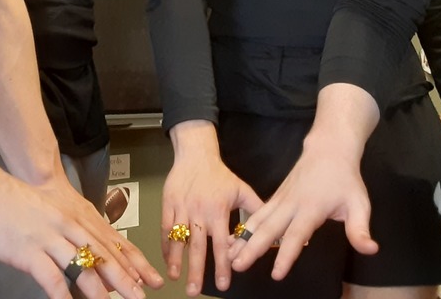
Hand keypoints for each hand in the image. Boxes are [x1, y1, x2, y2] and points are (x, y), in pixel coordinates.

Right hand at [40, 173, 164, 293]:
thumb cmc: (18, 201)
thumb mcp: (53, 212)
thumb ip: (70, 230)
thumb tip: (84, 251)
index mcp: (77, 218)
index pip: (112, 242)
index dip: (132, 262)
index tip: (149, 278)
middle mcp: (68, 227)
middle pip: (103, 256)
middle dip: (125, 279)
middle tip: (141, 297)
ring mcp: (50, 238)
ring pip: (83, 267)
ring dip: (100, 290)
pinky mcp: (30, 251)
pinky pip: (52, 277)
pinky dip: (63, 295)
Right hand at [163, 123, 262, 295]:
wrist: (196, 155)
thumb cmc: (220, 175)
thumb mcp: (241, 191)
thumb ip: (256, 210)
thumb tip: (275, 227)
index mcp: (218, 211)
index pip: (221, 244)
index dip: (223, 265)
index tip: (224, 284)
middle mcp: (199, 212)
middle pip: (197, 247)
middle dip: (196, 270)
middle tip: (194, 291)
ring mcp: (182, 209)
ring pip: (178, 239)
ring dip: (176, 260)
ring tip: (175, 278)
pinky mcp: (168, 204)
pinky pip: (165, 228)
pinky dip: (165, 245)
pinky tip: (167, 260)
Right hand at [226, 139, 376, 280]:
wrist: (328, 149)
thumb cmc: (345, 180)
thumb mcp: (359, 204)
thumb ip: (360, 229)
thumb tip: (370, 250)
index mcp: (311, 208)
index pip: (297, 235)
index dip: (287, 255)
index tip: (276, 274)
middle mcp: (291, 204)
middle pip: (269, 228)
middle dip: (252, 247)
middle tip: (237, 265)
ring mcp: (280, 199)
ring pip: (258, 220)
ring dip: (243, 237)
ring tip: (229, 255)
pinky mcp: (275, 197)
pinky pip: (257, 213)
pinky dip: (244, 227)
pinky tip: (234, 238)